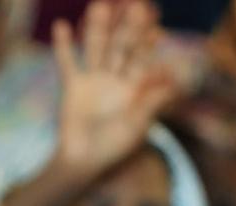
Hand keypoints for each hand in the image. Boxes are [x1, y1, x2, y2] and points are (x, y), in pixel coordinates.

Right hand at [52, 1, 175, 178]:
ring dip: (97, 28)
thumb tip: (174, 79)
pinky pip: (67, 62)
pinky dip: (63, 46)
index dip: (147, 41)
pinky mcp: (73, 87)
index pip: (143, 59)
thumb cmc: (113, 147)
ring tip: (100, 4)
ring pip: (96, 48)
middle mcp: (115, 79)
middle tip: (134, 4)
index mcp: (134, 87)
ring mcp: (93, 81)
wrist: (83, 161)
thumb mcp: (136, 125)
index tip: (154, 23)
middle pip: (121, 47)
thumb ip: (152, 100)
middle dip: (127, 27)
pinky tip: (61, 25)